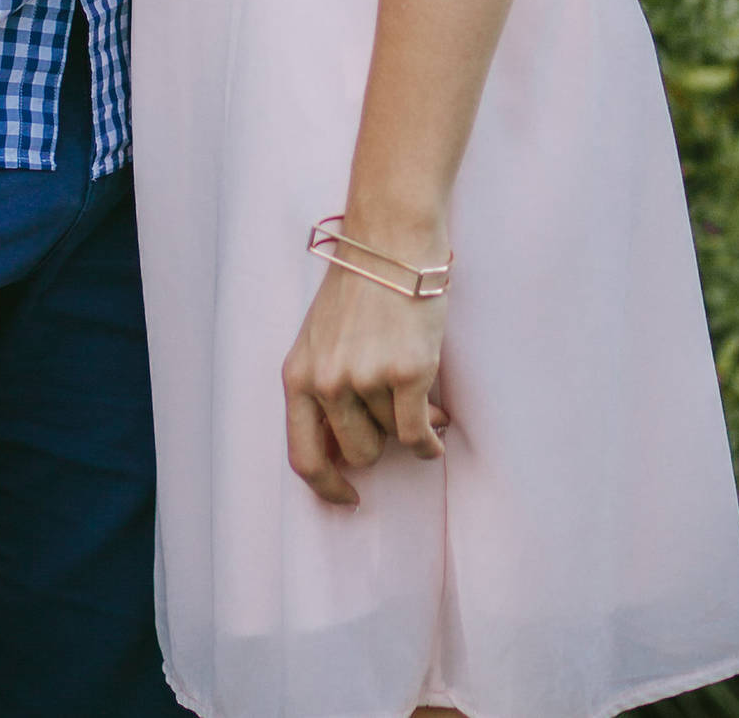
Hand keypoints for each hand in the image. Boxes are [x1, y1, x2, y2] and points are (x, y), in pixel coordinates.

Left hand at [283, 259, 447, 509]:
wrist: (391, 242)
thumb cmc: (359, 288)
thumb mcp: (320, 340)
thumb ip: (325, 390)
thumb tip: (351, 450)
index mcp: (298, 375)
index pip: (302, 457)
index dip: (327, 487)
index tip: (348, 496)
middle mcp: (327, 382)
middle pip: (357, 453)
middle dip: (381, 440)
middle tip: (397, 416)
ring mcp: (366, 379)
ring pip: (393, 438)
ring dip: (411, 425)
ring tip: (421, 396)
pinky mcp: (406, 373)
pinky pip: (419, 436)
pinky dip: (432, 443)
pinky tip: (440, 432)